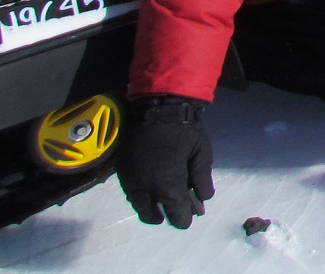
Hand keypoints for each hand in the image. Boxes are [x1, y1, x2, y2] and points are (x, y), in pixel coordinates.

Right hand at [116, 97, 214, 228]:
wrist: (159, 106)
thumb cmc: (185, 130)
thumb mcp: (202, 154)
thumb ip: (202, 180)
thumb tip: (202, 200)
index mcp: (167, 185)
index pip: (175, 215)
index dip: (183, 219)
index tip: (188, 217)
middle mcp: (145, 187)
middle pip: (150, 215)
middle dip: (162, 216)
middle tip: (171, 212)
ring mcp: (130, 178)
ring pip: (137, 204)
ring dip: (148, 206)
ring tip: (159, 202)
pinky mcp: (121, 169)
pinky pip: (129, 190)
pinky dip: (139, 193)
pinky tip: (148, 187)